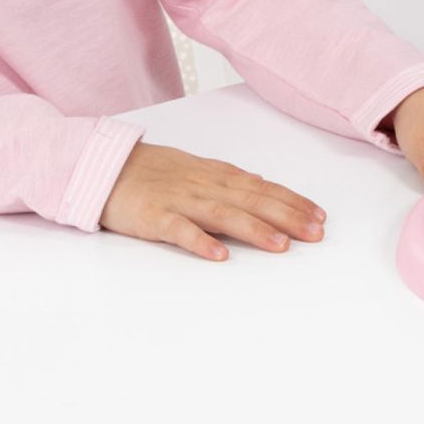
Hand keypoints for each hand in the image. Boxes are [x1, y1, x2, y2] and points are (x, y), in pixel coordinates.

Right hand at [99, 142, 325, 260]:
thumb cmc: (153, 171)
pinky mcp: (153, 217)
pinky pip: (179, 231)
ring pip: (223, 215)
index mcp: (215, 175)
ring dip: (254, 229)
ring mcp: (179, 201)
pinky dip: (200, 242)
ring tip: (281, 246)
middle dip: (287, 216)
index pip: (262, 188)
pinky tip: (220, 256)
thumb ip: (229, 179)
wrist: (104, 167)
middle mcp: (203, 186)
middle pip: (251, 200)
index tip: (319, 216)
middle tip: (316, 233)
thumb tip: (262, 184)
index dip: (292, 201)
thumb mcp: (197, 169)